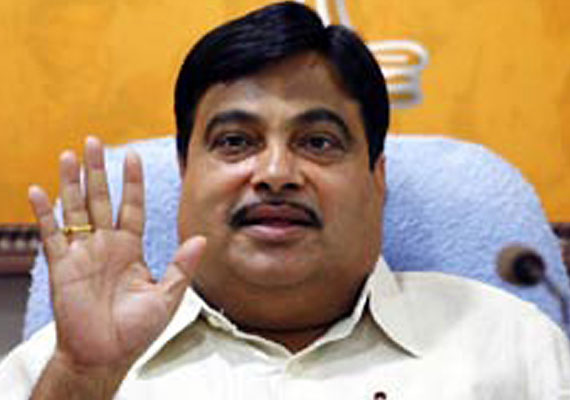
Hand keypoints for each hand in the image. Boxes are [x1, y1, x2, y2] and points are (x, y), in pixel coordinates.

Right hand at [28, 137, 205, 374]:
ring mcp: (83, 253)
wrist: (107, 355)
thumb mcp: (168, 295)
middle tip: (94, 142)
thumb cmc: (137, 329)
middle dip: (98, 171)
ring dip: (71, 182)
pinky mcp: (62, 267)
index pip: (131, 206)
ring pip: (75, 209)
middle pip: (100, 199)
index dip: (132, 182)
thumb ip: (182, 265)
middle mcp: (106, 245)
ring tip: (70, 154)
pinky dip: (45, 214)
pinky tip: (39, 190)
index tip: (133, 156)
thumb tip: (201, 239)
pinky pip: (51, 236)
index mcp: (130, 248)